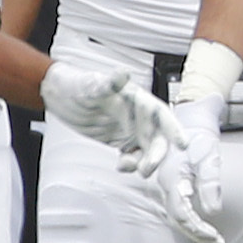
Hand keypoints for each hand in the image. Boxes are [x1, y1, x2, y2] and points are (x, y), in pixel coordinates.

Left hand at [40, 63, 184, 175]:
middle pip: (157, 138)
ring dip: (144, 163)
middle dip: (157, 154)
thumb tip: (122, 74)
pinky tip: (121, 166)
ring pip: (147, 150)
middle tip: (147, 169)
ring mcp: (130, 130)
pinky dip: (131, 165)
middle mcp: (138, 117)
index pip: (161, 115)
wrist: (60, 96)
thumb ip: (109, 83)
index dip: (174, 129)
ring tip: (129, 167)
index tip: (182, 145)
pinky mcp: (120, 141)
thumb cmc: (78, 85)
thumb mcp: (92, 85)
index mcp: (138, 100)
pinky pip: (132, 156)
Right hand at [152, 97, 224, 242]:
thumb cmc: (201, 136)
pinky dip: (189, 216)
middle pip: (178, 216)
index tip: (217, 239)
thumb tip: (213, 211)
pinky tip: (201, 223)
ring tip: (211, 236)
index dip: (198, 230)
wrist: (191, 117)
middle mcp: (166, 183)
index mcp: (173, 179)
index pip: (182, 214)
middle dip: (196, 232)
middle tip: (217, 241)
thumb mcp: (209, 158)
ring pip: (176, 211)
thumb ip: (210, 184)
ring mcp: (167, 182)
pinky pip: (177, 203)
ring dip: (193, 226)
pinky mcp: (173, 180)